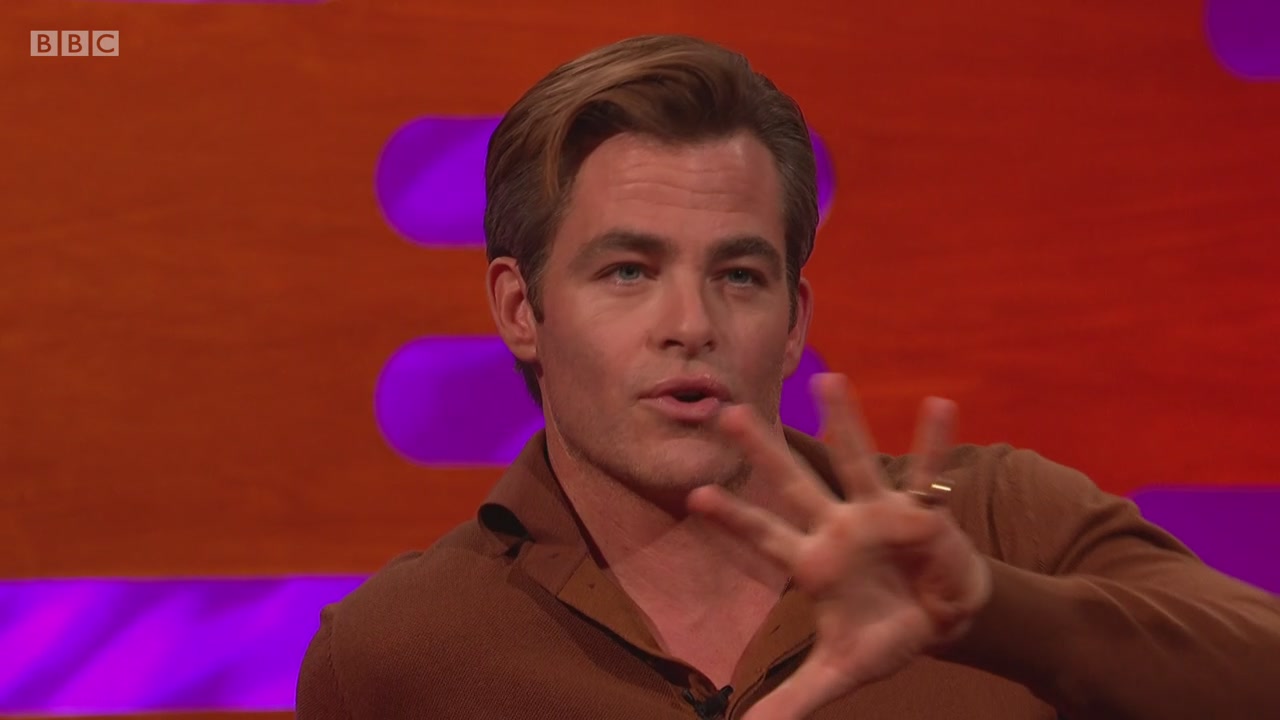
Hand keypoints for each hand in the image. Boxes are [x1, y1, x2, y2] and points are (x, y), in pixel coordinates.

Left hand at [686, 373, 990, 719]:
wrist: (939, 621)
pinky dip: (935, 443)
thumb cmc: (882, 635)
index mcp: (812, 563)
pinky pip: (930, 475)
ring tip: (828, 378)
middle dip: (762, 454)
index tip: (695, 495)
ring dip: (844, 423)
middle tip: (725, 412)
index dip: (733, 521)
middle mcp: (838, 529)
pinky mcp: (922, 515)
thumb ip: (794, 700)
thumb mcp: (839, 673)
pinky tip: (939, 404)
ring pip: (856, 463)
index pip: (763, 538)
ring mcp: (878, 516)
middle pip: (793, 485)